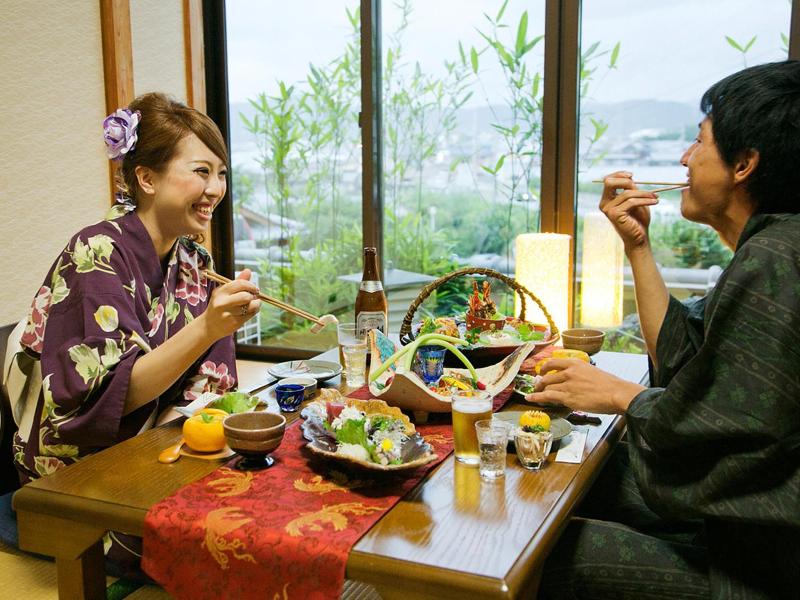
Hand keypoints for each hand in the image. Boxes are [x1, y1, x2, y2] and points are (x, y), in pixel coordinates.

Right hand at [197, 268, 261, 340]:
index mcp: (220, 292)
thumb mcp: (223, 293)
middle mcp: (223, 303)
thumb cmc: (218, 306)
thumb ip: (237, 282)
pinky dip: (254, 311)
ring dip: (256, 303)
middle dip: (254, 295)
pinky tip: (250, 310)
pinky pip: (251, 314)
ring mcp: (228, 314)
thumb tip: (248, 270)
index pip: (240, 284)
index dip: (251, 285)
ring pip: (251, 306)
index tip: (254, 288)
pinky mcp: (234, 323)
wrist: (208, 326)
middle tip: (254, 296)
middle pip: (246, 296)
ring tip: (254, 303)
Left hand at [524, 358, 644, 413]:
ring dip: (539, 391)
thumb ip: (580, 374)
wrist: (616, 393)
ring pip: (547, 386)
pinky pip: (547, 396)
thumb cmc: (610, 385)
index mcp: (576, 363)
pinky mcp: (567, 398)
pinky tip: (530, 399)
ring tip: (535, 394)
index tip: (541, 371)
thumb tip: (574, 381)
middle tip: (538, 385)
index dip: (544, 368)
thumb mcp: (592, 372)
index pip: (553, 362)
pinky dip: (536, 397)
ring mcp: (567, 385)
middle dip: (540, 382)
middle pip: (547, 376)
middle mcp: (569, 372)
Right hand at [599, 171, 657, 252]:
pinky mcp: (615, 215)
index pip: (608, 180)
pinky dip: (645, 200)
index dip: (619, 174)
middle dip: (626, 181)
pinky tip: (655, 202)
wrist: (640, 237)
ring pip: (626, 193)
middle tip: (641, 185)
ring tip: (655, 197)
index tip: (632, 175)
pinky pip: (631, 202)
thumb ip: (631, 189)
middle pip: (609, 182)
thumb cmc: (638, 220)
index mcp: (607, 199)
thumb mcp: (636, 200)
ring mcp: (608, 209)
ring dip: (644, 194)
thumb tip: (630, 178)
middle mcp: (604, 203)